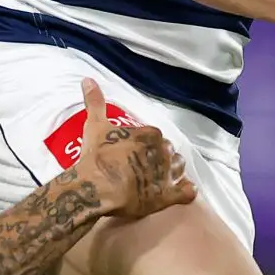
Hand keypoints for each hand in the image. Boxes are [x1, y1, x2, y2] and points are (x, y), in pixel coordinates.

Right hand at [66, 78, 195, 220]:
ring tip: (161, 177)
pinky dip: (186, 191)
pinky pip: (187, 192)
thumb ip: (95, 102)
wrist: (98, 186)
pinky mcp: (168, 195)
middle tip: (144, 165)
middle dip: (160, 156)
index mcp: (150, 134)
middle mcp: (163, 152)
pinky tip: (181, 191)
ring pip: (179, 168)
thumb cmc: (97, 155)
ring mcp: (167, 174)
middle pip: (168, 151)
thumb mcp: (95, 125)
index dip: (147, 143)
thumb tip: (88, 79)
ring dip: (173, 171)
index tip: (136, 150)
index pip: (155, 136)